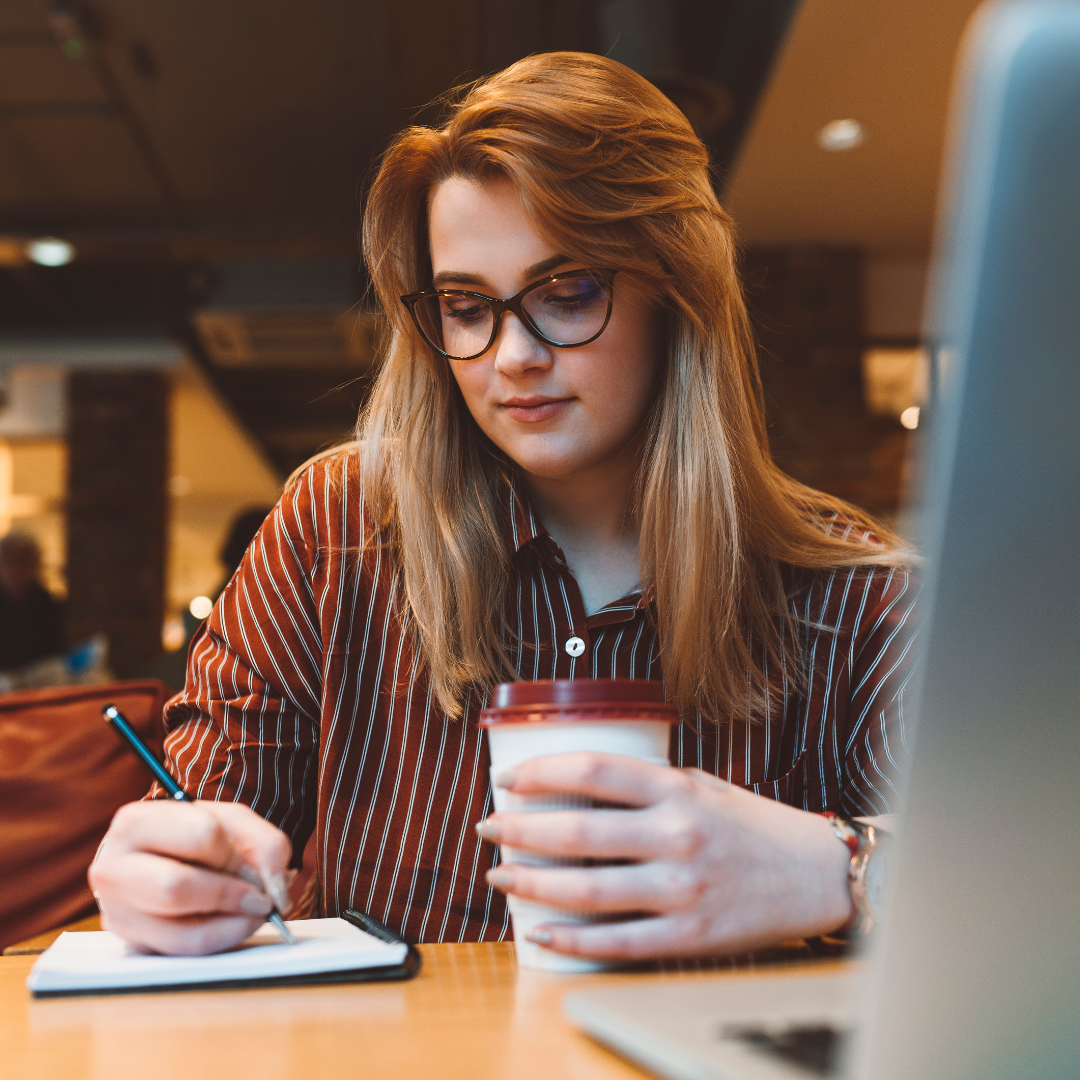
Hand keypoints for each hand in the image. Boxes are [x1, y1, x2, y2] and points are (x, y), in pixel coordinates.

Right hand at [89, 800, 293, 955]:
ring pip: (181, 932)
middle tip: (261, 897)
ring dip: (233, 923)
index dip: (235, 853)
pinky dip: (223, 939)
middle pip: (176, 888)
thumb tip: (276, 889)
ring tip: (255, 910)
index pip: (200, 836)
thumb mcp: (232, 821)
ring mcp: (117, 913)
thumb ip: (265, 844)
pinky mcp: (132, 944)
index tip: (249, 862)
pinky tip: (238, 923)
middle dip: (231, 894)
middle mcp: (113, 869)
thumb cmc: (195, 834)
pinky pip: (184, 952)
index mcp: (136, 823)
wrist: (158, 854)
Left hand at [475, 753, 851, 959]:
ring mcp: (684, 888)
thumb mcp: (701, 785)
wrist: (816, 874)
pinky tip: (540, 932)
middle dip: (520, 830)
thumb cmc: (751, 825)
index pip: (595, 772)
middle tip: (487, 827)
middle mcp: (677, 835)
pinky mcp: (691, 936)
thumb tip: (577, 788)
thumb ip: (647, 786)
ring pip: (588, 889)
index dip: (542, 771)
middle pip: (579, 832)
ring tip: (499, 876)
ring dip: (533, 883)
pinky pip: (619, 941)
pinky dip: (573, 938)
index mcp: (678, 790)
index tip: (508, 779)